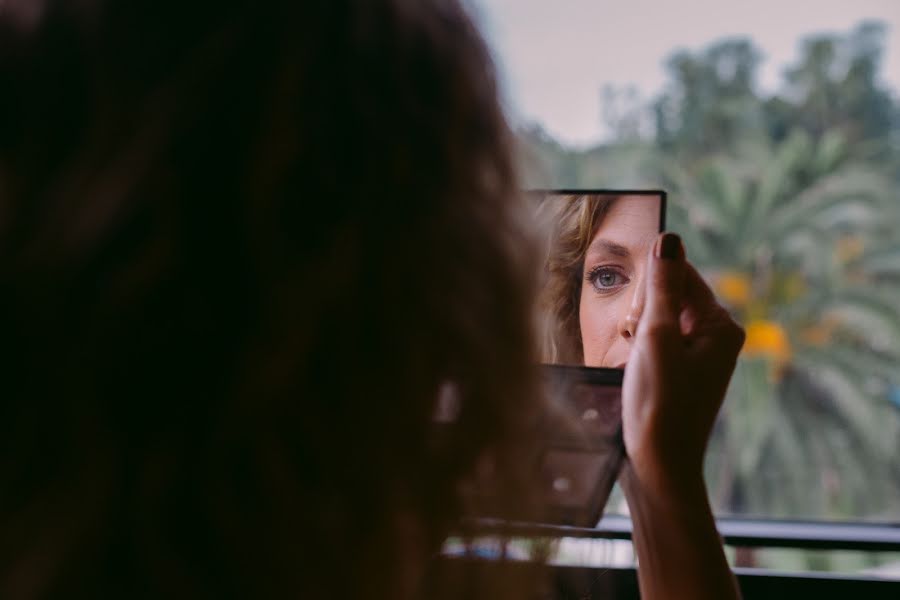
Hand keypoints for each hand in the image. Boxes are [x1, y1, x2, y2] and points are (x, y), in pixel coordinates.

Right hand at [622, 232, 744, 490]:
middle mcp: (715, 336)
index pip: (680, 275)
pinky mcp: (679, 372)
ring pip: (656, 319)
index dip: (650, 291)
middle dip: (643, 313)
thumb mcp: (657, 337)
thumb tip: (668, 238)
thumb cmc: (660, 404)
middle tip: (638, 346)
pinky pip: (654, 342)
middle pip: (668, 295)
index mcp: (720, 325)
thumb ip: (662, 286)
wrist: (659, 466)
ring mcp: (697, 356)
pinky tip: (634, 372)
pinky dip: (637, 351)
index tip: (640, 320)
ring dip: (637, 333)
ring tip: (635, 363)